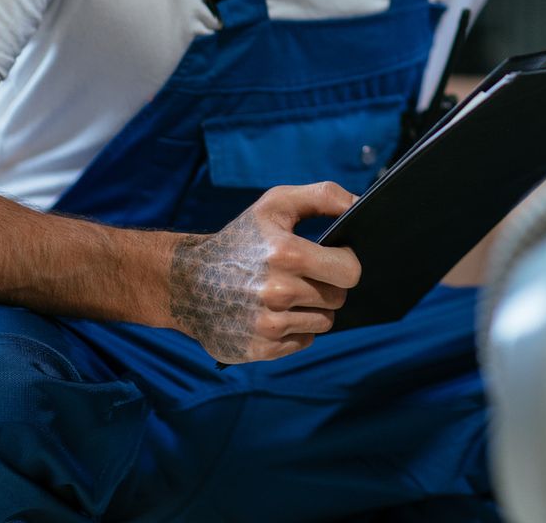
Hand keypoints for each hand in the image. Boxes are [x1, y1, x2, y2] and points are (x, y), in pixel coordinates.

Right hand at [167, 182, 361, 364]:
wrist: (186, 282)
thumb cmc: (239, 240)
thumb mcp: (275, 204)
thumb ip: (323, 196)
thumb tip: (360, 205)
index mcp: (285, 254)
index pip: (350, 271)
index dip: (345, 261)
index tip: (332, 255)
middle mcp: (276, 292)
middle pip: (338, 298)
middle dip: (327, 285)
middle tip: (303, 274)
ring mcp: (267, 325)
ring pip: (324, 322)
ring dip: (313, 308)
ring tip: (286, 293)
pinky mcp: (259, 349)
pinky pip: (304, 341)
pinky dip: (295, 328)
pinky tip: (274, 313)